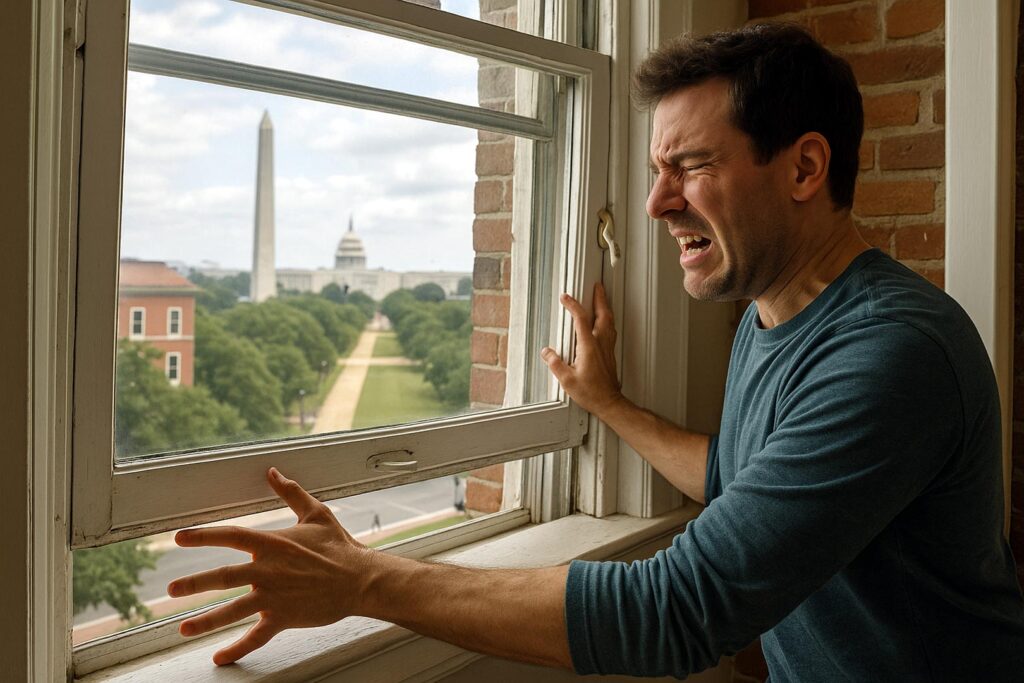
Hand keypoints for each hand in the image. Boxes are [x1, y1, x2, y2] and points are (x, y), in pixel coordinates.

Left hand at [167, 467, 372, 664]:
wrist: (360, 579)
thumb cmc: (339, 546)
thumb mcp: (316, 513)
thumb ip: (291, 493)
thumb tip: (273, 472)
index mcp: (273, 543)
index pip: (231, 535)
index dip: (204, 535)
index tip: (179, 538)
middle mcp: (269, 570)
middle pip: (223, 577)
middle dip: (194, 584)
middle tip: (171, 590)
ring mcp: (275, 596)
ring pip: (233, 611)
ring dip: (206, 621)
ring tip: (183, 629)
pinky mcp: (283, 617)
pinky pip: (256, 636)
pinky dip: (237, 649)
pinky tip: (220, 658)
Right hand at [541, 282, 624, 418]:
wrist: (609, 402)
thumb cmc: (591, 393)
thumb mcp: (567, 380)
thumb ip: (555, 364)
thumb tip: (547, 352)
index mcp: (589, 347)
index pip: (581, 319)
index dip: (573, 305)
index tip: (566, 297)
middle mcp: (601, 344)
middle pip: (603, 314)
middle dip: (600, 298)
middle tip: (598, 286)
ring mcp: (607, 348)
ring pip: (610, 322)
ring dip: (606, 308)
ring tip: (602, 299)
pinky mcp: (610, 354)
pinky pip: (611, 331)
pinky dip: (608, 320)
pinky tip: (605, 322)